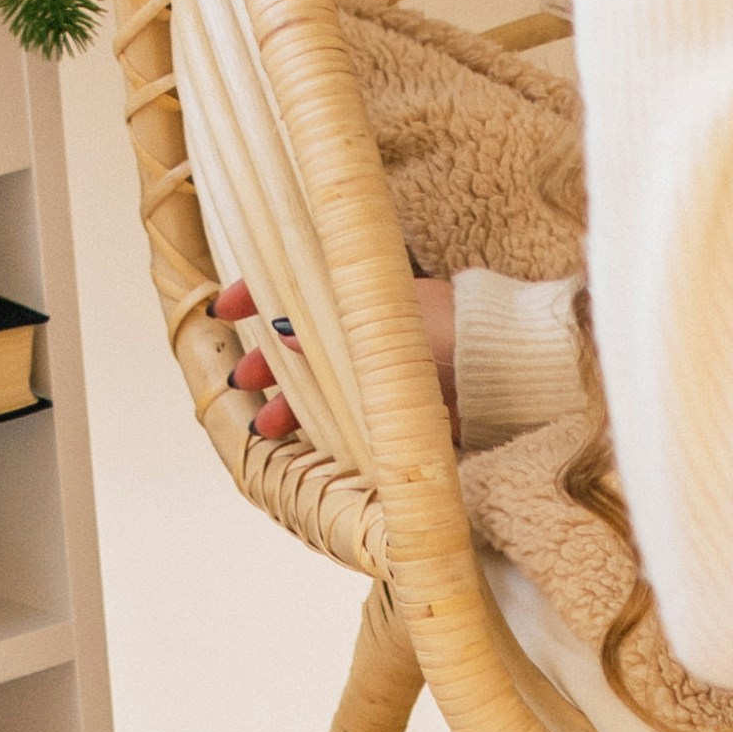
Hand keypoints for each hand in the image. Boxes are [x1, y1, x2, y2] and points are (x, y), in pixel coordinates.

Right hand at [215, 273, 458, 436]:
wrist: (508, 371)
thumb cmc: (455, 332)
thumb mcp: (387, 323)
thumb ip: (335, 326)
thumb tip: (279, 329)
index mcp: (361, 295)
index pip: (297, 286)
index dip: (255, 295)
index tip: (224, 312)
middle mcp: (365, 330)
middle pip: (301, 344)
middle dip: (264, 363)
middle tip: (241, 383)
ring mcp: (379, 369)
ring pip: (321, 385)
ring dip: (288, 405)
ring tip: (267, 428)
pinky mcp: (394, 405)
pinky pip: (347, 416)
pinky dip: (322, 429)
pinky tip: (303, 445)